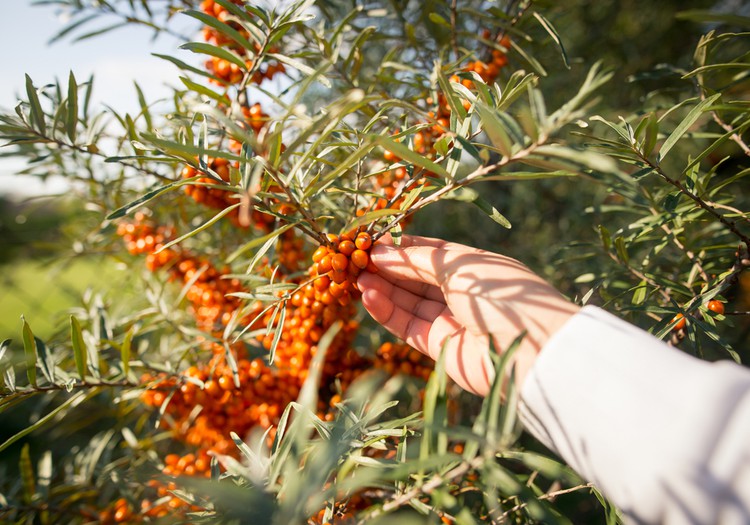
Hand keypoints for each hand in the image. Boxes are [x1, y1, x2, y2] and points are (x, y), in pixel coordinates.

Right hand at [357, 234, 579, 394]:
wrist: (528, 348)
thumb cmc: (500, 294)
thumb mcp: (459, 265)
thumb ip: (417, 259)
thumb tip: (382, 250)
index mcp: (474, 267)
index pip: (431, 253)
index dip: (402, 248)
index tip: (373, 241)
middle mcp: (462, 293)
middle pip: (415, 278)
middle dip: (386, 267)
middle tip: (355, 259)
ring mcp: (450, 320)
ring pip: (407, 301)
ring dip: (381, 288)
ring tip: (354, 277)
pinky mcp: (438, 347)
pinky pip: (406, 325)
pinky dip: (385, 310)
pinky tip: (366, 295)